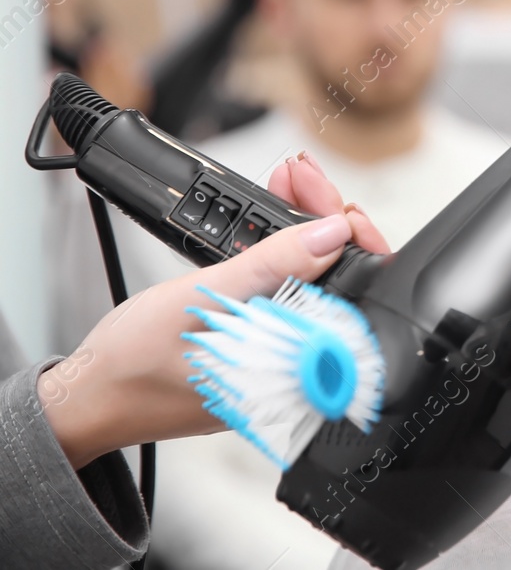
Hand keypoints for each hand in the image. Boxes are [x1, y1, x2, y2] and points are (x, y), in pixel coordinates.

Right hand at [41, 154, 390, 468]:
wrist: (88, 396)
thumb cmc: (133, 364)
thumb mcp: (205, 299)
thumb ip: (276, 265)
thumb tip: (334, 234)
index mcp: (299, 366)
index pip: (358, 295)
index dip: (354, 238)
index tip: (332, 198)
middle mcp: (300, 369)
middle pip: (341, 282)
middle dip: (327, 220)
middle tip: (303, 177)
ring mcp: (282, 359)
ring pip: (317, 283)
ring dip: (306, 230)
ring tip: (292, 185)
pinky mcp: (263, 349)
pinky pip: (291, 294)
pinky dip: (286, 254)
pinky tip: (277, 221)